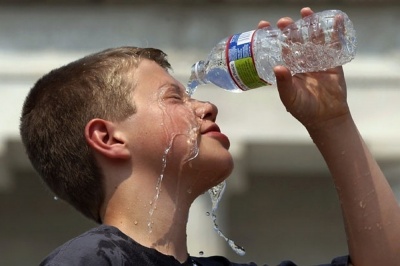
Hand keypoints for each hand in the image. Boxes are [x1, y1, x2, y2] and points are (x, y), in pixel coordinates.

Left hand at [258, 7, 349, 129]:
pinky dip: (336, 31)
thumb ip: (284, 83)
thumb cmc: (303, 109)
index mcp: (288, 68)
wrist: (326, 118)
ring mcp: (317, 60)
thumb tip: (278, 67)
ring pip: (313, 38)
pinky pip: (334, 44)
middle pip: (295, 40)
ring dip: (310, 25)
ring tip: (305, 12)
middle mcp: (301, 61)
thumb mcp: (290, 97)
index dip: (271, 37)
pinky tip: (335, 20)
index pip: (277, 48)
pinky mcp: (333, 61)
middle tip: (284, 21)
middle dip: (290, 29)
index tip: (263, 25)